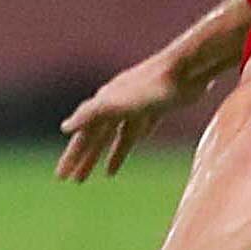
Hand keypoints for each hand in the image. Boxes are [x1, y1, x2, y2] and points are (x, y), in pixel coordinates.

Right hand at [56, 51, 203, 181]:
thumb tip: (64, 128)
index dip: (73, 156)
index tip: (62, 177)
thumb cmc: (153, 86)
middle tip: (76, 181)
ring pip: (119, 135)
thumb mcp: (118, 102)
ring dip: (110, 154)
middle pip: (98, 137)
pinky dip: (134, 141)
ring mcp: (138, 105)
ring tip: (104, 175)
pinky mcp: (159, 106)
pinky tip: (137, 145)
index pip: (84, 136)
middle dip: (86, 158)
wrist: (188, 67)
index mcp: (106, 103)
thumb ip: (92, 114)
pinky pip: (141, 128)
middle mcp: (118, 104)